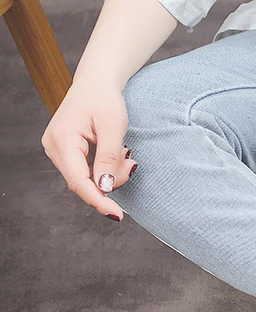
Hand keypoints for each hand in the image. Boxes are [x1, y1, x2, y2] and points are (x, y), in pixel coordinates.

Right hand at [41, 80, 136, 220]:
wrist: (96, 82)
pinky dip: (105, 170)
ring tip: (124, 153)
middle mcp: (54, 146)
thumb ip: (109, 159)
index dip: (98, 200)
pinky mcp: (66, 152)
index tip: (117, 215)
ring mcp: (57, 150)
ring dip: (110, 174)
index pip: (79, 181)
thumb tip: (104, 188)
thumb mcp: (113, 127)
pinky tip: (116, 154)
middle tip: (131, 161)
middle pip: (84, 183)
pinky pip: (87, 172)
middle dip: (111, 181)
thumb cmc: (105, 99)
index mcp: (62, 139)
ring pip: (87, 179)